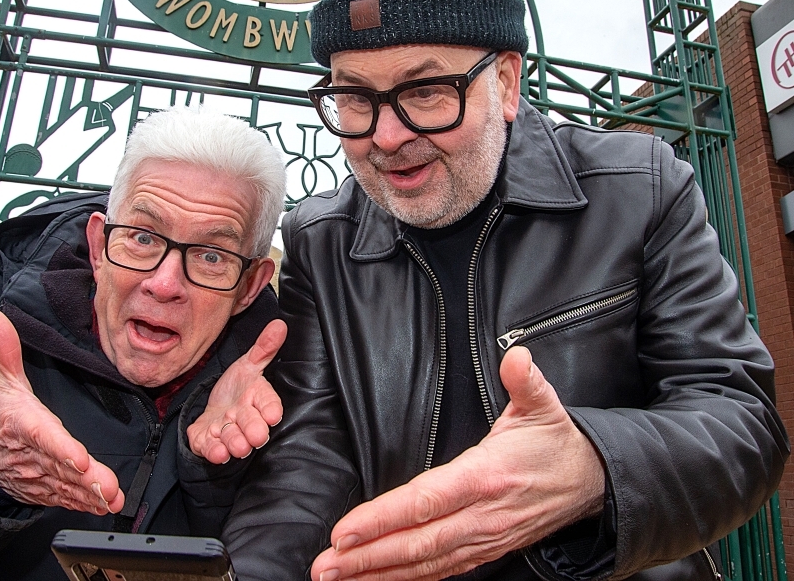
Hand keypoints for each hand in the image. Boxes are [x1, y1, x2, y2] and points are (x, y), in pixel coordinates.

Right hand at [0, 309, 125, 514]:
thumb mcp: (1, 379)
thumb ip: (4, 349)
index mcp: (22, 424)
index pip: (42, 436)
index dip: (60, 449)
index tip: (79, 458)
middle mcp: (30, 454)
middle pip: (60, 466)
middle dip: (85, 478)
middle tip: (108, 486)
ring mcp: (38, 475)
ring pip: (65, 486)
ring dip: (90, 493)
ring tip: (112, 497)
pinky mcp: (45, 489)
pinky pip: (64, 498)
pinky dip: (84, 503)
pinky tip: (104, 505)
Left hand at [187, 319, 286, 463]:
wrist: (214, 411)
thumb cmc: (236, 389)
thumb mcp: (247, 365)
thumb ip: (264, 348)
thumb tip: (280, 325)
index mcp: (256, 399)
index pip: (268, 403)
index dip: (271, 409)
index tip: (273, 415)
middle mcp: (243, 419)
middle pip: (251, 425)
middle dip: (253, 430)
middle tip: (255, 436)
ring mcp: (226, 432)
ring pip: (232, 440)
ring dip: (234, 443)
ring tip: (235, 446)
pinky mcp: (207, 442)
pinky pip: (209, 448)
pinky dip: (212, 451)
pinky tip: (215, 451)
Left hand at [311, 346, 604, 580]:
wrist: (593, 483)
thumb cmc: (556, 442)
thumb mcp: (543, 406)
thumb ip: (525, 382)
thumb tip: (518, 358)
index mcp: (486, 477)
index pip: (424, 502)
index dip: (382, 518)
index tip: (344, 530)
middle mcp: (481, 516)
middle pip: (416, 543)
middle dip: (366, 557)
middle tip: (324, 566)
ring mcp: (483, 539)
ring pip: (424, 564)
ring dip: (377, 573)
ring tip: (335, 578)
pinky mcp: (484, 551)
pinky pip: (439, 571)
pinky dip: (406, 580)